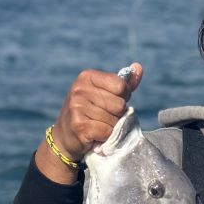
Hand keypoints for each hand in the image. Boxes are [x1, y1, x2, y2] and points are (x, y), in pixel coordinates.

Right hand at [35, 63, 142, 182]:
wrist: (65, 136)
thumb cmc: (89, 113)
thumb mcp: (104, 93)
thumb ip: (123, 83)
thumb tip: (138, 67)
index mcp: (87, 77)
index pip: (121, 85)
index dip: (124, 97)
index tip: (113, 102)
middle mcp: (79, 89)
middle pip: (119, 105)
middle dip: (117, 115)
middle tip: (103, 117)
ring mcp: (77, 107)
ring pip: (114, 120)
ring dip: (111, 127)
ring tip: (98, 126)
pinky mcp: (79, 126)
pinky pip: (107, 132)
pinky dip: (106, 137)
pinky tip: (95, 135)